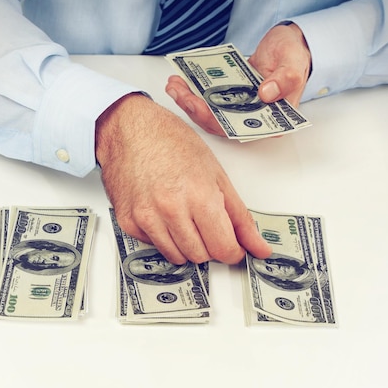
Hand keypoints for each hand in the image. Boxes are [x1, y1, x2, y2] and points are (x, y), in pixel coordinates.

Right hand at [95, 93, 270, 264]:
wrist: (129, 130)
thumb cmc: (172, 143)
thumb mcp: (217, 175)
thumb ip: (240, 217)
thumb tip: (258, 247)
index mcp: (199, 196)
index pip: (223, 249)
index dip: (233, 251)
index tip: (234, 247)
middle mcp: (171, 210)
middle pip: (201, 256)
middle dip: (210, 245)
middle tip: (207, 223)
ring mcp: (147, 219)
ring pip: (178, 257)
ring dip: (188, 245)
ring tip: (186, 218)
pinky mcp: (129, 223)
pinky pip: (156, 247)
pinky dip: (165, 238)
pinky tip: (164, 215)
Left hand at [165, 23, 311, 133]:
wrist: (289, 44)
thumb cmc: (295, 56)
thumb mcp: (293, 65)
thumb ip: (284, 80)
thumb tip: (266, 93)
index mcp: (270, 122)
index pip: (239, 130)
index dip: (216, 122)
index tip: (198, 106)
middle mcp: (252, 120)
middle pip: (219, 123)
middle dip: (194, 108)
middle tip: (177, 91)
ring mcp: (239, 110)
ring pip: (210, 112)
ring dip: (189, 100)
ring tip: (174, 84)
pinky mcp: (230, 98)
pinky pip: (209, 99)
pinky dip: (194, 91)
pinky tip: (181, 80)